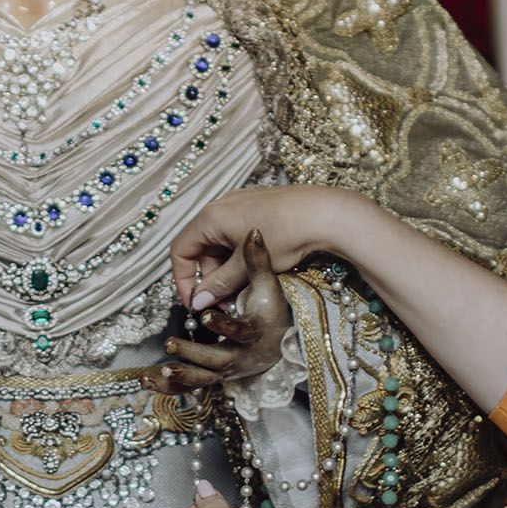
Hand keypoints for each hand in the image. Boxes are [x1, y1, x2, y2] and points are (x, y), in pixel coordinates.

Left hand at [155, 228, 287, 391]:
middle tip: (169, 345)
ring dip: (179, 377)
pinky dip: (169, 386)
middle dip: (193, 355)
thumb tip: (255, 231)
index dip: (224, 325)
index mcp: (253, 334)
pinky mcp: (214, 377)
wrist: (278, 343)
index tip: (205, 314)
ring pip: (201, 380)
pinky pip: (190, 386)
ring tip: (154, 372)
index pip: (240, 333)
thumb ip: (258, 260)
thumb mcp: (267, 286)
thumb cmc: (270, 311)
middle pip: (216, 361)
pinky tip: (146, 381)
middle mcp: (240, 357)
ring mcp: (226, 371)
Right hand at [168, 187, 359, 310]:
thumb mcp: (248, 266)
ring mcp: (240, 204)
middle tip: (226, 300)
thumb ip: (220, 284)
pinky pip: (237, 235)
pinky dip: (240, 256)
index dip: (183, 280)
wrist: (326, 213)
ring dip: (226, 269)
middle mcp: (221, 206)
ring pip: (220, 244)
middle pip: (201, 248)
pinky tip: (256, 270)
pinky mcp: (258, 207)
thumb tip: (198, 302)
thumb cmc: (286, 234)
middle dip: (210, 277)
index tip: (196, 302)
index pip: (180, 251)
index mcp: (210, 217)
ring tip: (244, 288)